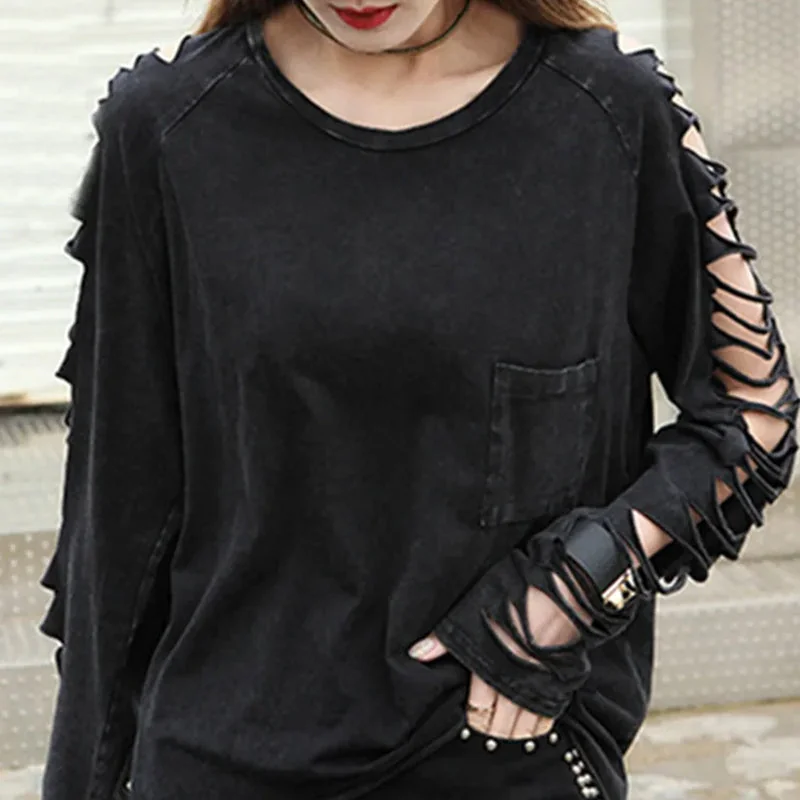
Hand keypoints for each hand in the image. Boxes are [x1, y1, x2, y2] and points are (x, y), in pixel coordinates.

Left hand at [409, 577, 586, 739]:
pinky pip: (548, 721)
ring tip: (505, 724)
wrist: (558, 587)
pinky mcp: (561, 685)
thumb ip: (445, 640)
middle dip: (490, 728)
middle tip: (484, 720)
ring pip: (525, 731)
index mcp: (489, 672)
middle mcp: (515, 687)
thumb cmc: (512, 595)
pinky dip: (538, 726)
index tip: (469, 714)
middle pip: (500, 729)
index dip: (471, 718)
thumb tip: (416, 654)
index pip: (478, 715)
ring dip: (514, 731)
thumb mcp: (471, 612)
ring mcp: (541, 689)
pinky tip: (530, 720)